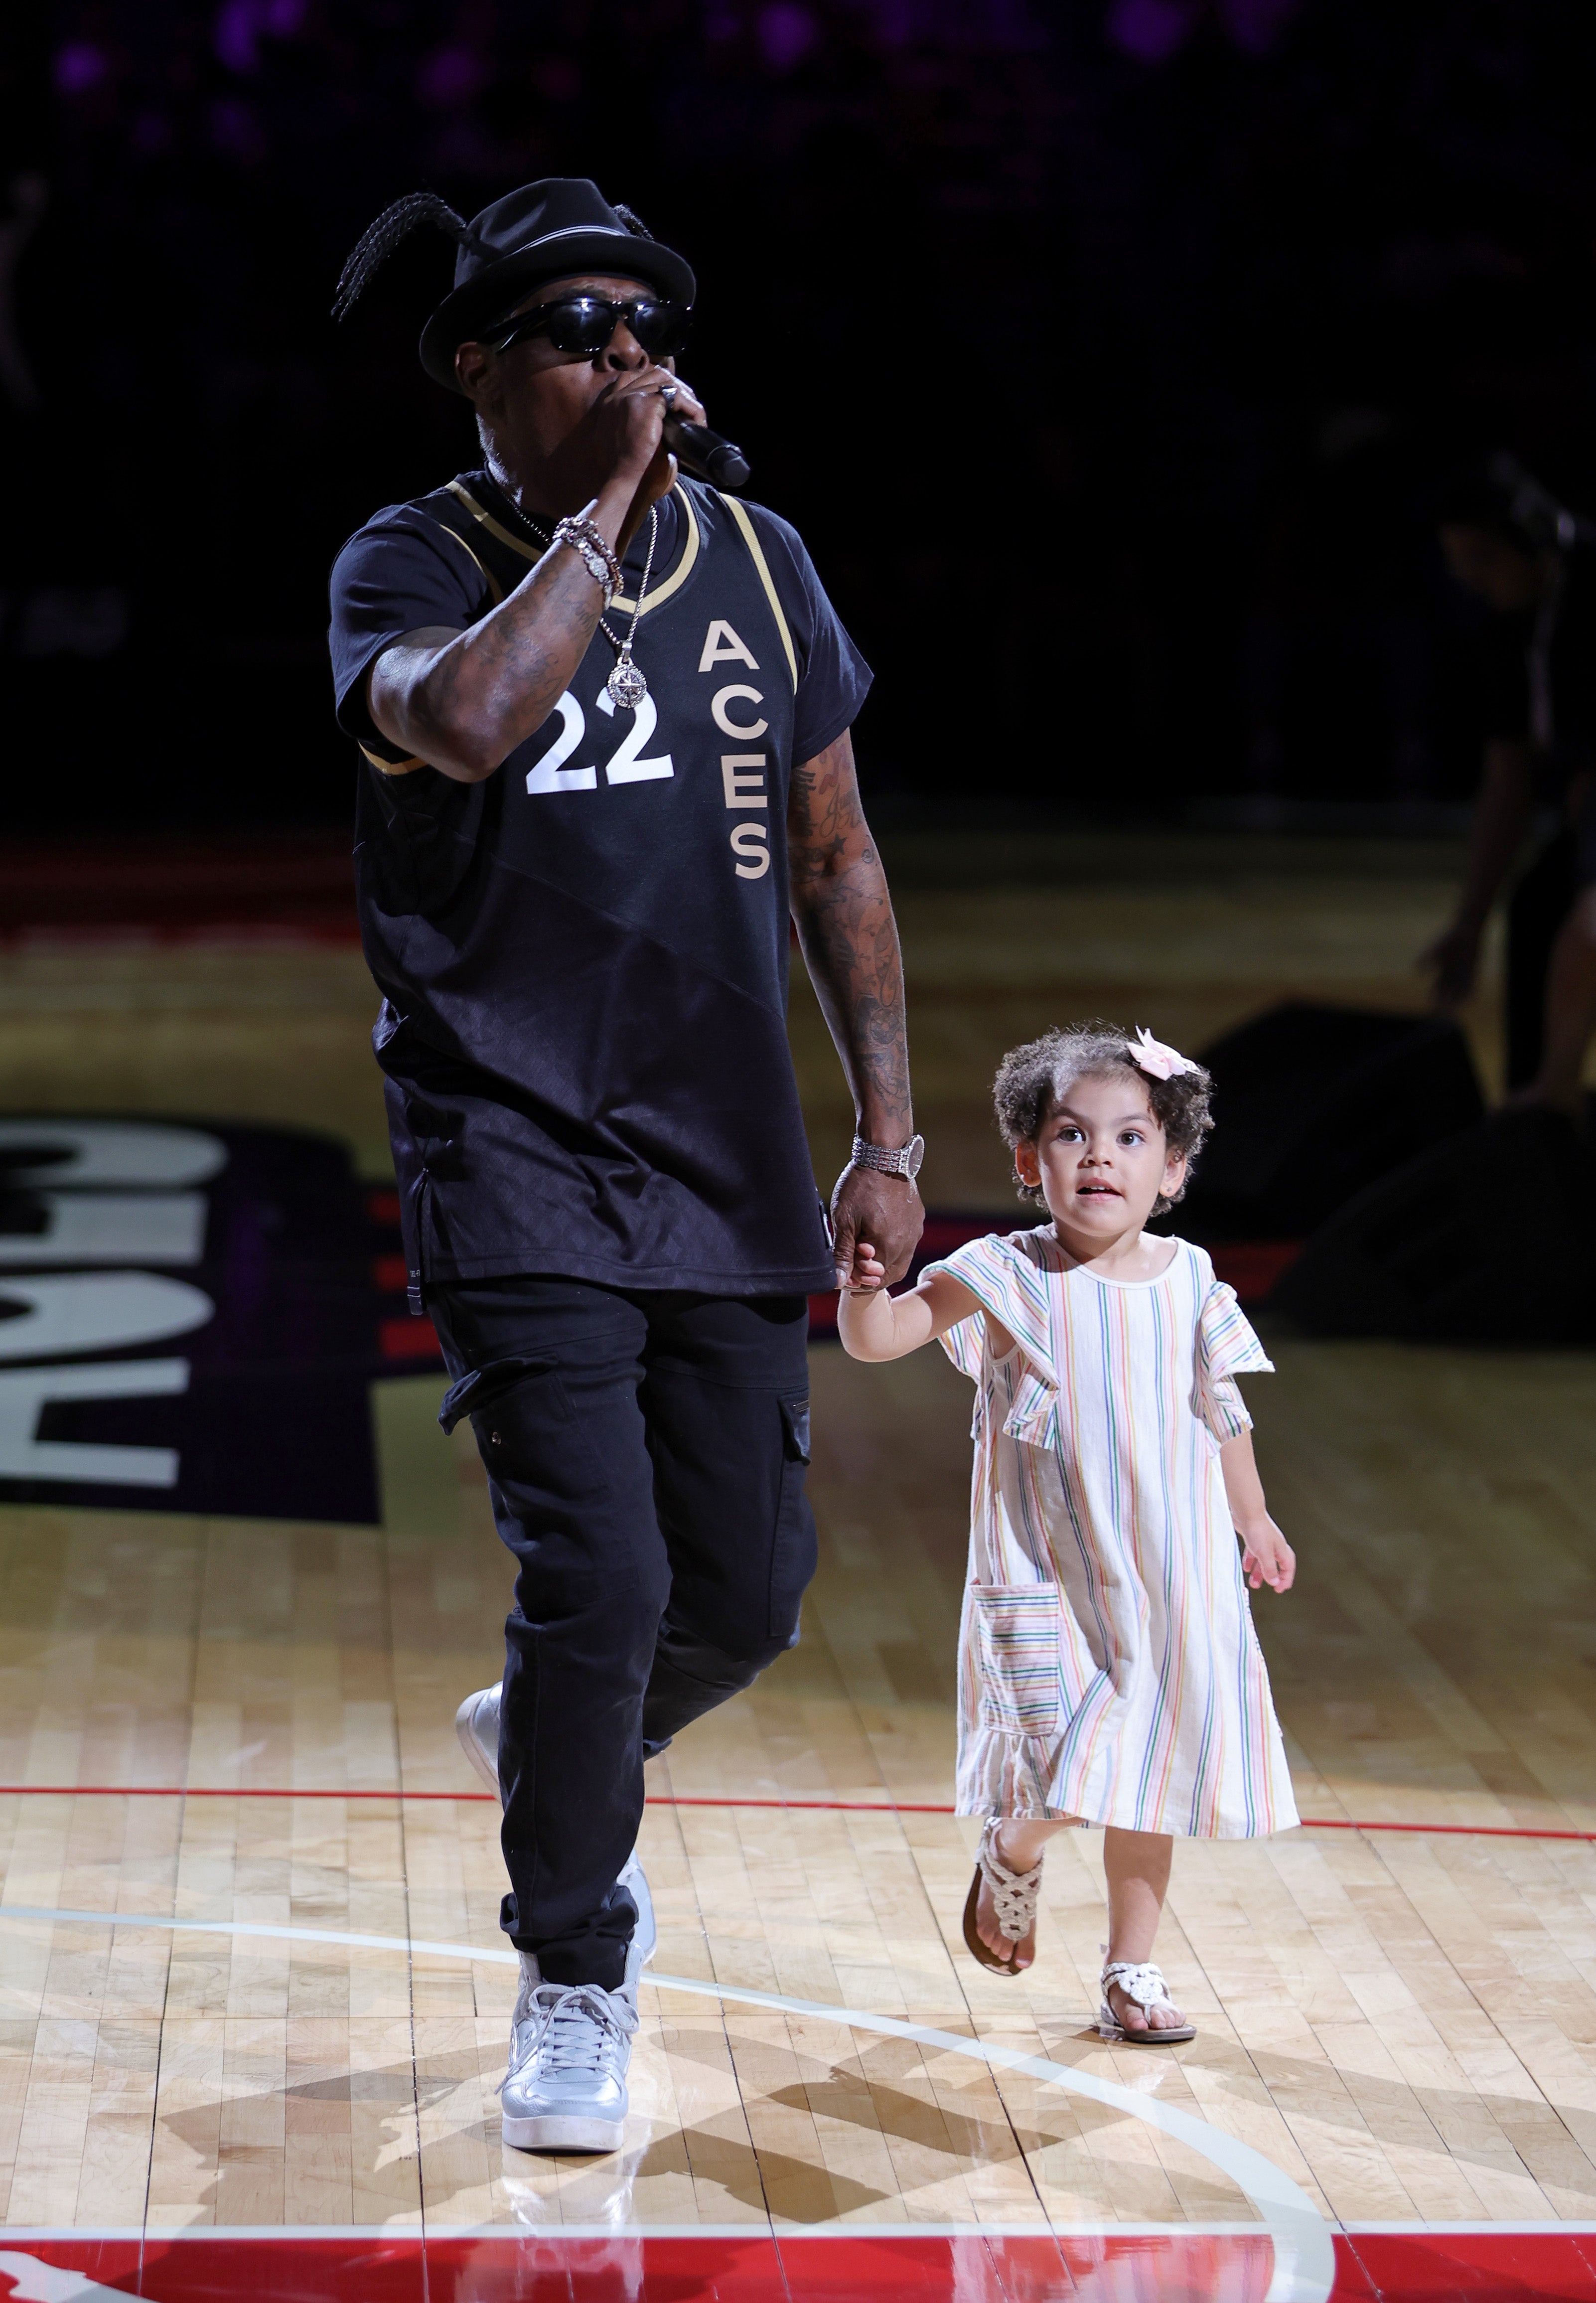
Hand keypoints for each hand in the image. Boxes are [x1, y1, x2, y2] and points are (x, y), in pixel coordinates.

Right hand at [587, 366, 705, 536]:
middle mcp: (616, 396)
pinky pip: (675, 395)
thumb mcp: (630, 444)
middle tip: (690, 410)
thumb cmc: (630, 474)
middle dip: (677, 387)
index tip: (673, 403)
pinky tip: (697, 421)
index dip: (657, 385)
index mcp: (610, 405)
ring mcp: (629, 397)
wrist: (626, 484)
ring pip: (665, 380)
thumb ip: (641, 428)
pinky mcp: (645, 404)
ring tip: (696, 416)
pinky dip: (691, 406)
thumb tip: (668, 426)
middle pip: (653, 373)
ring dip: (686, 396)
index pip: (634, 378)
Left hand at [830, 1162, 923, 1292]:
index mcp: (888, 1246)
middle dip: (872, 1276)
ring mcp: (915, 1231)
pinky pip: (908, 1243)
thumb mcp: (844, 1221)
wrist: (884, 1156)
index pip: (875, 1281)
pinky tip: (878, 1235)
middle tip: (854, 1265)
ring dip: (884, 1262)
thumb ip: (843, 1254)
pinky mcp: (917, 1219)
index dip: (859, 1283)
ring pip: (901, 1260)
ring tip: (864, 1249)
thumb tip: (838, 1281)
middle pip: (891, 1274)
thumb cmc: (860, 1187)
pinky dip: (893, 1247)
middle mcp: (907, 1243)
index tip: (845, 1273)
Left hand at [1240, 1517, 1294, 1592]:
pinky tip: (1246, 1568)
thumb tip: (1274, 1582)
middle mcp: (1274, 1545)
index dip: (1285, 1579)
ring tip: (1253, 1584)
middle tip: (1268, 1587)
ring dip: (1259, 1572)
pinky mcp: (1253, 1537)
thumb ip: (1270, 1568)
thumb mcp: (1264, 1554)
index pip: (1288, 1567)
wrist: (1246, 1512)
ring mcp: (1264, 1541)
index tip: (1280, 1589)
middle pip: (1277, 1564)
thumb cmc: (1257, 1530)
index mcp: (1281, 1549)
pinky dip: (1251, 1561)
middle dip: (1273, 1577)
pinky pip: (1254, 1553)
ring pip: (1264, 1560)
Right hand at [1420, 918, 1480, 1006]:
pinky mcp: (1474, 969)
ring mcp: (1464, 972)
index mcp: (1442, 970)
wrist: (1466, 928)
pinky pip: (1473, 984)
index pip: (1437, 988)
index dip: (1434, 996)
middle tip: (1441, 1010)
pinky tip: (1469, 998)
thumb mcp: (1435, 949)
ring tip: (1454, 1007)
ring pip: (1460, 990)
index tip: (1431, 1003)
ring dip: (1457, 999)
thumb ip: (1426, 959)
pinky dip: (1470, 992)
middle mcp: (1453, 974)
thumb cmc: (1449, 937)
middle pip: (1448, 992)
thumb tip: (1416, 973)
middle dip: (1444, 1001)